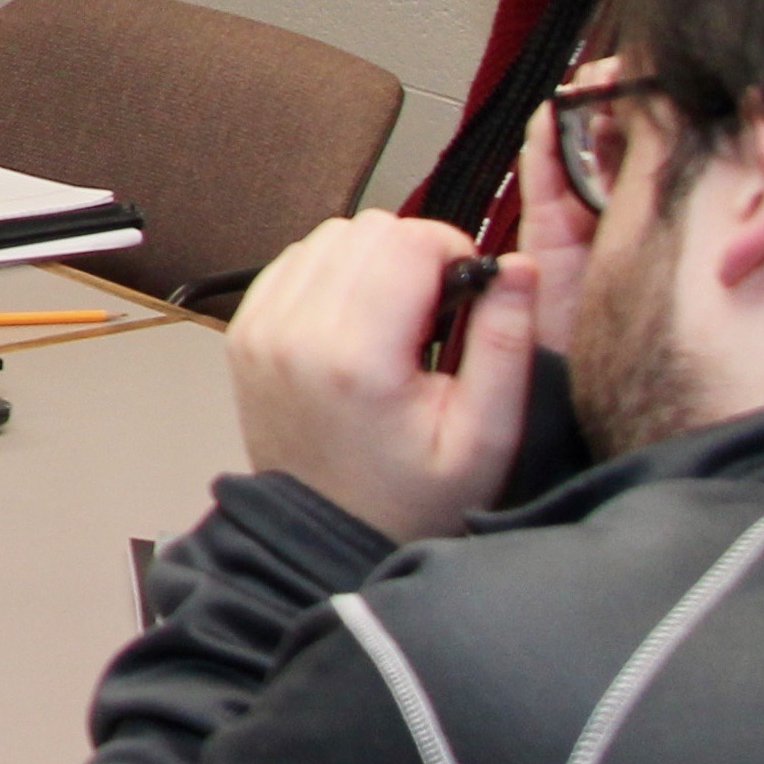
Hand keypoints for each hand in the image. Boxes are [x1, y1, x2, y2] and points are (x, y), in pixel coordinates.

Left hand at [225, 209, 537, 543]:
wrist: (329, 534)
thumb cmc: (413, 495)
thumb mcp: (487, 434)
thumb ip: (507, 343)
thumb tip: (518, 266)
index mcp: (355, 356)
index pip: (405, 240)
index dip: (452, 251)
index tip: (467, 294)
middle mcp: (294, 333)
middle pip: (366, 229)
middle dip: (413, 254)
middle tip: (434, 314)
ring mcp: (260, 330)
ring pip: (329, 236)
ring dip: (372, 262)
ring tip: (397, 322)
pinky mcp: (245, 332)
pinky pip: (295, 262)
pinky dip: (334, 275)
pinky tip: (359, 322)